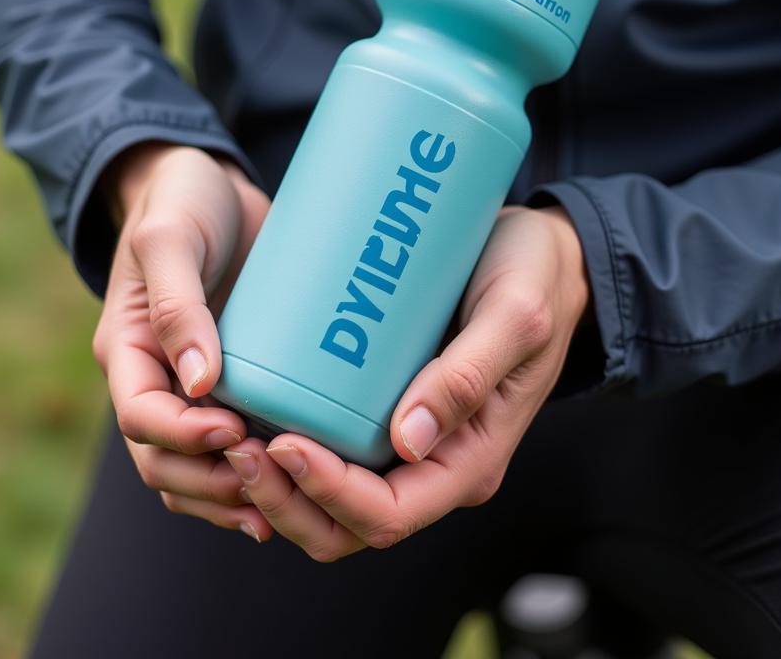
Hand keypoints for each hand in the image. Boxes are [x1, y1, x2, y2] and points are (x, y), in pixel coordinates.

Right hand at [90, 142, 270, 536]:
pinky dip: (255, 472)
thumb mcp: (171, 237)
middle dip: (210, 479)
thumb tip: (197, 382)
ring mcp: (197, 383)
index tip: (232, 430)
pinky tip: (294, 483)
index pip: (141, 417)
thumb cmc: (180, 201)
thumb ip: (177, 303)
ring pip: (196, 467)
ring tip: (280, 506)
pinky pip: (234, 442)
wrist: (211, 184)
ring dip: (231, 494)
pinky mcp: (239, 377)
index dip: (182, 436)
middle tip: (267, 474)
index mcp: (129, 349)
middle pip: (165, 460)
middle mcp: (158, 377)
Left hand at [225, 204, 589, 556]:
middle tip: (237, 445)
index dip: (329, 494)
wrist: (548, 256)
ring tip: (232, 434)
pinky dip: (290, 454)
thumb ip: (470, 374)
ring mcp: (414, 442)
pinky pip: (337, 453)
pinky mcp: (394, 409)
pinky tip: (255, 414)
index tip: (282, 444)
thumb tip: (409, 441)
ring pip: (334, 500)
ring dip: (279, 486)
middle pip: (349, 524)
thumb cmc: (535, 278)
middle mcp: (439, 463)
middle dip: (286, 500)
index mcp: (471, 460)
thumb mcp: (514, 316)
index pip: (390, 515)